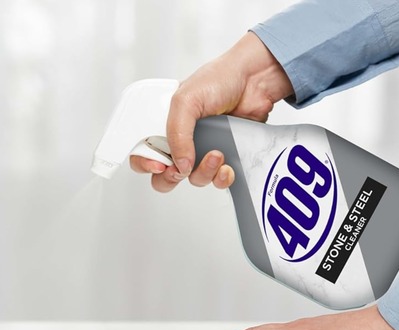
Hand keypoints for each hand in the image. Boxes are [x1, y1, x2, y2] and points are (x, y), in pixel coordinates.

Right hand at [129, 32, 292, 192]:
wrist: (255, 81)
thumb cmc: (220, 79)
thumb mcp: (186, 100)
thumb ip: (177, 133)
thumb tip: (180, 165)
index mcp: (164, 124)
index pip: (143, 152)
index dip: (145, 163)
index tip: (159, 165)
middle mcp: (181, 140)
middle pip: (165, 174)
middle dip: (172, 177)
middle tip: (181, 169)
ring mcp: (202, 150)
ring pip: (194, 179)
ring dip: (203, 172)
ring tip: (216, 154)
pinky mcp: (225, 157)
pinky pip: (217, 180)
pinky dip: (221, 178)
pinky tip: (227, 166)